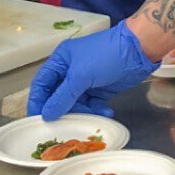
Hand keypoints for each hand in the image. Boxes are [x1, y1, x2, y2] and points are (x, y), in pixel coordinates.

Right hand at [26, 23, 157, 119]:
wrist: (138, 50)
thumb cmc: (106, 55)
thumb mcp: (81, 75)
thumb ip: (63, 97)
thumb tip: (46, 114)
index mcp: (61, 60)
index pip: (42, 84)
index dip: (38, 101)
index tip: (36, 120)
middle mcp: (70, 71)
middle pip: (58, 96)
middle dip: (62, 110)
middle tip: (65, 124)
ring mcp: (85, 81)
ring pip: (75, 104)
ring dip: (83, 112)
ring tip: (93, 114)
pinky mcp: (100, 89)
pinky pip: (91, 105)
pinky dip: (96, 110)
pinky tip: (106, 111)